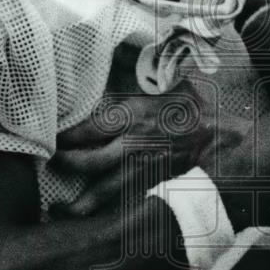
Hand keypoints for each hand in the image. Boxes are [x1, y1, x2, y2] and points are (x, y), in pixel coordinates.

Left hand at [50, 84, 213, 215]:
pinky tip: (87, 217)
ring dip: (78, 203)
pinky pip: (119, 202)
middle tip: (51, 165)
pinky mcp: (149, 186)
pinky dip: (102, 211)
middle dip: (65, 165)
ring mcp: (140, 170)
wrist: (218, 140)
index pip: (89, 130)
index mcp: (133, 116)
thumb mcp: (167, 81)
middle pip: (89, 163)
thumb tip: (118, 52)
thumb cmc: (192, 108)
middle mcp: (132, 145)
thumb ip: (141, 72)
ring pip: (102, 192)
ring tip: (57, 209)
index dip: (67, 137)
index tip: (54, 139)